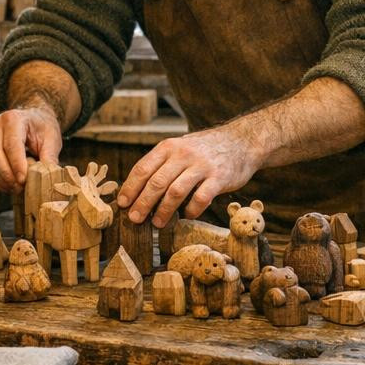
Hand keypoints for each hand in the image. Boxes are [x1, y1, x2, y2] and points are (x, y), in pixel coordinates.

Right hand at [0, 107, 63, 192]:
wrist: (32, 119)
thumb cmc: (41, 128)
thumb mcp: (51, 139)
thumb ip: (49, 157)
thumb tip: (46, 177)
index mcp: (12, 119)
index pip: (11, 145)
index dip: (16, 166)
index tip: (24, 181)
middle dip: (7, 175)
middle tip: (20, 187)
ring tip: (15, 188)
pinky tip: (6, 186)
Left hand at [117, 126, 260, 227]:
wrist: (242, 141)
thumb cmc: (205, 150)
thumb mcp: (180, 148)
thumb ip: (163, 164)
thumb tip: (138, 190)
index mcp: (169, 147)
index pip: (143, 168)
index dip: (131, 187)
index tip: (122, 203)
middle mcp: (183, 154)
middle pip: (156, 182)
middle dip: (142, 203)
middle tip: (135, 219)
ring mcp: (202, 166)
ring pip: (176, 191)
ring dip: (164, 210)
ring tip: (157, 223)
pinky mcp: (219, 178)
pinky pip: (201, 198)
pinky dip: (191, 210)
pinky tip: (186, 216)